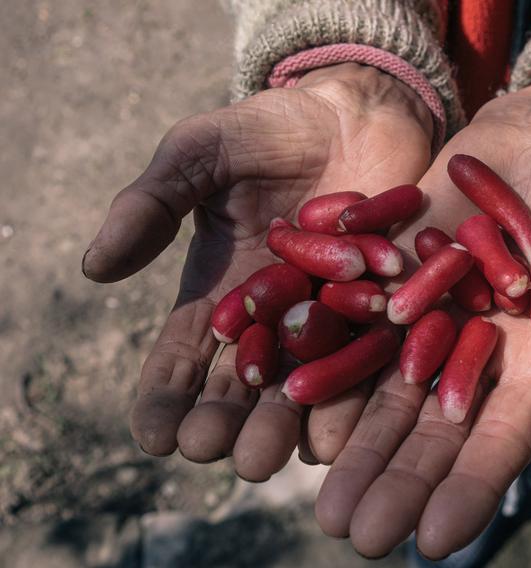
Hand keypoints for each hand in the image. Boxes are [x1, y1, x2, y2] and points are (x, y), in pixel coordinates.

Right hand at [82, 63, 433, 479]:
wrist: (357, 114)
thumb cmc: (269, 132)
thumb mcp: (200, 154)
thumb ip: (151, 204)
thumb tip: (96, 268)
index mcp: (219, 294)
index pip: (183, 358)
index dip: (165, 398)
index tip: (156, 435)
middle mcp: (271, 320)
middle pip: (241, 386)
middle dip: (224, 423)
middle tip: (215, 450)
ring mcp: (326, 321)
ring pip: (300, 389)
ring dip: (280, 425)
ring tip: (267, 456)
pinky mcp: (381, 313)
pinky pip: (364, 362)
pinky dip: (350, 395)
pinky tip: (333, 430)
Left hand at [313, 67, 530, 557]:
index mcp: (527, 368)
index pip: (497, 439)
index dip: (468, 488)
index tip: (433, 540)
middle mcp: (467, 358)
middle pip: (427, 431)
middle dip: (394, 482)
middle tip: (356, 535)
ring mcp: (422, 325)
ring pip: (379, 395)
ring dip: (349, 444)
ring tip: (313, 492)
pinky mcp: (385, 286)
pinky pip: (350, 330)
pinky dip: (322, 367)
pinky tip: (286, 405)